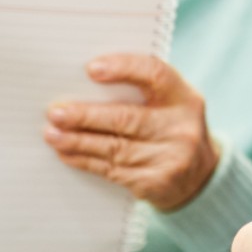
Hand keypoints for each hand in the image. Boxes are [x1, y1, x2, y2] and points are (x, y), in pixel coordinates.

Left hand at [44, 54, 217, 211]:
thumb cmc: (171, 129)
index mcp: (184, 98)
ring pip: (114, 147)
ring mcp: (170, 157)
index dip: (123, 69)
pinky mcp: (155, 183)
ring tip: (52, 134)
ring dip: (77, 141)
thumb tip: (83, 85)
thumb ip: (139, 91)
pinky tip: (67, 153)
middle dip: (86, 116)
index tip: (91, 69)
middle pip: (127, 118)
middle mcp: (180, 127)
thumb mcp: (170, 104)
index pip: (155, 74)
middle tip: (56, 112)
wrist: (199, 178)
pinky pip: (112, 170)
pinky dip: (85, 161)